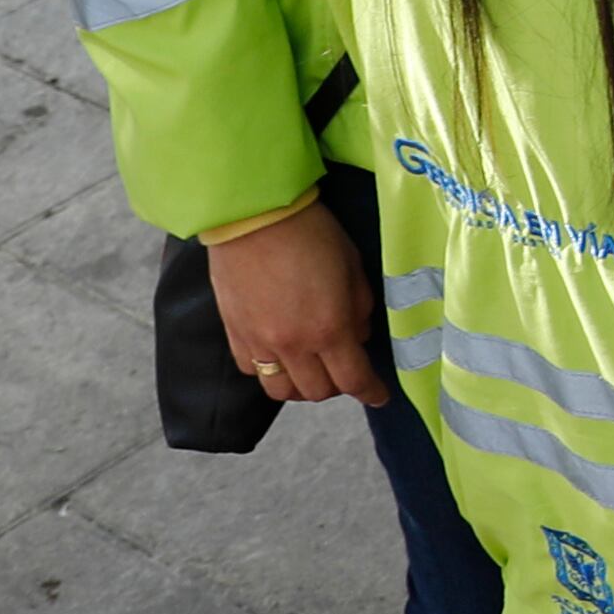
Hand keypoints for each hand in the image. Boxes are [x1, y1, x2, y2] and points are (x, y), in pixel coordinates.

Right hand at [208, 203, 391, 407]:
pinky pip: (252, 370)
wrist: (253, 217)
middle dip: (337, 386)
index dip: (370, 392)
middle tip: (345, 368)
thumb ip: (359, 309)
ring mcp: (258, 343)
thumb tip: (358, 335)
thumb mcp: (353, 267)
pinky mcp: (233, 334)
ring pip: (280, 391)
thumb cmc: (312, 233)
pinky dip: (269, 371)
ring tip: (312, 367)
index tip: (380, 396)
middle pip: (317, 392)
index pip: (353, 379)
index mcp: (329, 329)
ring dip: (301, 386)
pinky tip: (279, 354)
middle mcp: (293, 345)